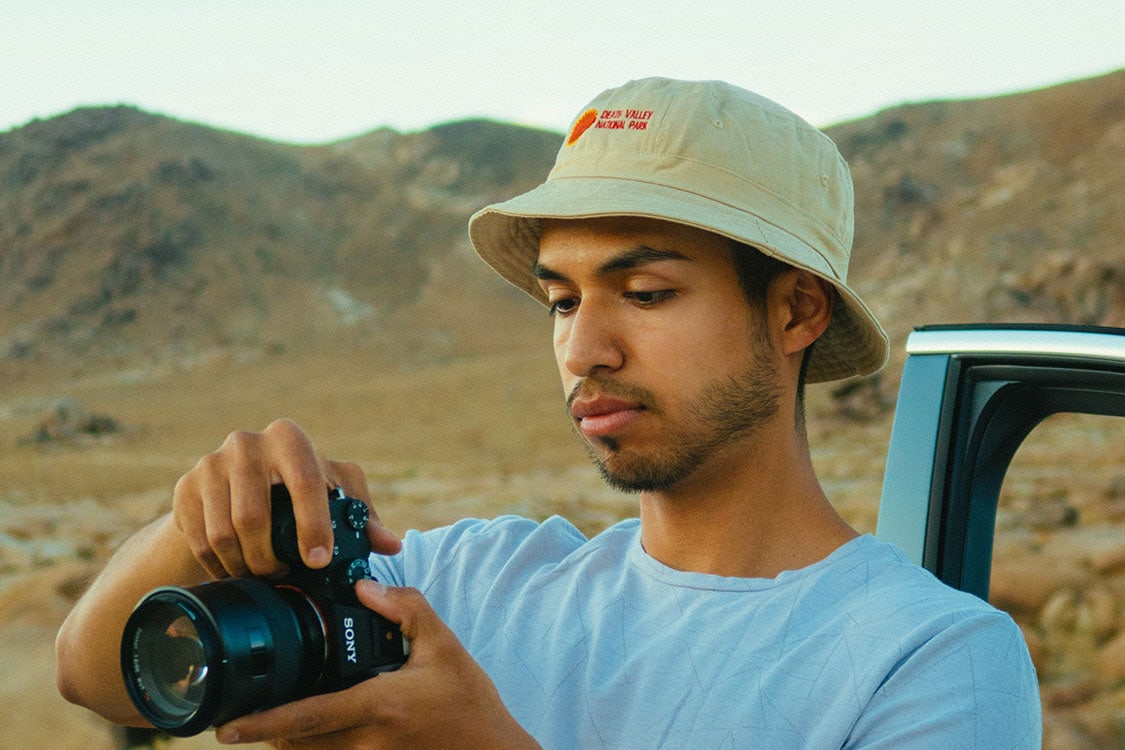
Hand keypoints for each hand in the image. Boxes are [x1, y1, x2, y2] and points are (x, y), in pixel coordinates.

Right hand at [172, 418, 400, 578]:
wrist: (235, 485)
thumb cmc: (298, 489)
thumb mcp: (333, 494)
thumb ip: (362, 516)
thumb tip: (390, 544)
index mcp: (289, 438)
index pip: (304, 482)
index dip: (313, 526)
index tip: (318, 561)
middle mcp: (246, 443)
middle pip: (254, 517)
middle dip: (271, 559)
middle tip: (283, 575)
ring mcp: (210, 464)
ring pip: (224, 534)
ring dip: (245, 565)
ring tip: (261, 573)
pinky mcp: (184, 487)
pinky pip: (201, 541)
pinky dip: (220, 565)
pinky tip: (234, 568)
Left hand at [215, 580, 538, 749]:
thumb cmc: (471, 702)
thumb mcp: (444, 645)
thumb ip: (405, 609)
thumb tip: (364, 586)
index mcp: (378, 705)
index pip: (306, 716)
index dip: (262, 722)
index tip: (228, 724)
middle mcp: (367, 741)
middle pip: (296, 743)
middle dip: (265, 730)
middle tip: (241, 713)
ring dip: (287, 740)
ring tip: (270, 721)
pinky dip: (313, 748)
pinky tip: (312, 731)